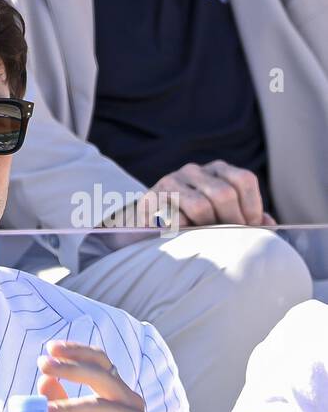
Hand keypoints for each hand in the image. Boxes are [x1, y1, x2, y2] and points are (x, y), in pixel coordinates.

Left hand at [37, 341, 167, 411]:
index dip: (77, 353)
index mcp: (116, 396)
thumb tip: (44, 378)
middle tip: (44, 364)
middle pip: (104, 375)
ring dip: (71, 405)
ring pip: (103, 405)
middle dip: (71, 368)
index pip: (101, 363)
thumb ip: (58, 406)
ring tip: (48, 410)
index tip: (50, 348)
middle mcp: (131, 404)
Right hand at [99, 160, 274, 249]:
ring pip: (200, 206)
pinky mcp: (150, 199)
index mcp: (215, 170)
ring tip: (207, 241)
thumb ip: (244, 218)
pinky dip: (184, 233)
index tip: (251, 229)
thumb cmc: (188, 226)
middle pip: (224, 193)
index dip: (252, 207)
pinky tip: (183, 239)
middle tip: (231, 239)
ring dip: (208, 229)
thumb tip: (269, 225)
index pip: (243, 179)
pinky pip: (175, 218)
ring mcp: (169, 182)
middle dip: (232, 221)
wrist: (141, 229)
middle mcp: (192, 170)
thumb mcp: (219, 216)